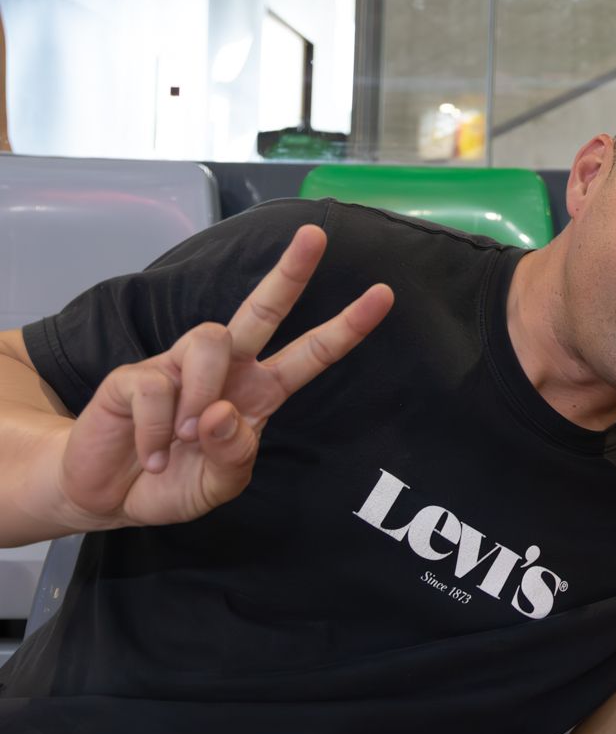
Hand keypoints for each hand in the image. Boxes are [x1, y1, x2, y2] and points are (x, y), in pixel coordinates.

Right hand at [54, 224, 392, 530]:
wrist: (112, 497)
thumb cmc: (174, 482)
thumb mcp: (221, 484)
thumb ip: (234, 455)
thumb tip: (220, 413)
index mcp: (259, 391)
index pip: (310, 353)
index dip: (346, 327)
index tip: (384, 295)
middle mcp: (225, 369)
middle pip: (262, 309)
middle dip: (290, 273)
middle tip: (316, 236)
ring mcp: (178, 366)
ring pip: (210, 340)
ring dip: (201, 394)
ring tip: (184, 439)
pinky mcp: (135, 376)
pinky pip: (157, 387)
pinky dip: (157, 432)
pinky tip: (152, 453)